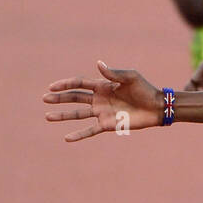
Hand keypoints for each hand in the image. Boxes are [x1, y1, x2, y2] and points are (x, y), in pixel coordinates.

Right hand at [44, 62, 161, 141]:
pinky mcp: (108, 125)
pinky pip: (90, 130)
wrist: (157, 107)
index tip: (52, 86)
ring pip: (78, 114)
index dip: (66, 84)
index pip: (80, 84)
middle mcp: (100, 99)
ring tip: (47, 116)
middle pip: (75, 98)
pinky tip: (67, 138)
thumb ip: (113, 73)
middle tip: (44, 98)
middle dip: (59, 98)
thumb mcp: (131, 77)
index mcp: (103, 86)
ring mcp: (102, 113)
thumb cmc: (145, 90)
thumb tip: (98, 63)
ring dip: (63, 115)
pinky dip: (79, 135)